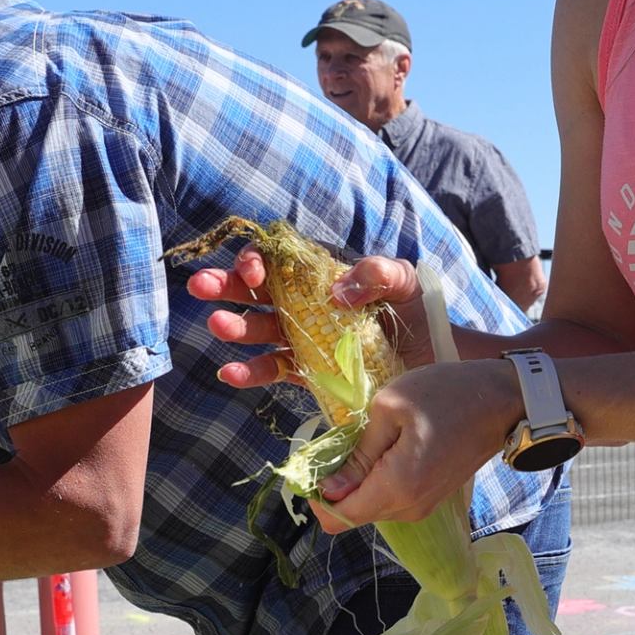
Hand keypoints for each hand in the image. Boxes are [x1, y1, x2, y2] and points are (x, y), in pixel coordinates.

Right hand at [187, 249, 435, 395]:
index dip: (258, 262)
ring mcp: (304, 339)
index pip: (278, 262)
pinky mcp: (310, 372)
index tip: (255, 274)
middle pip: (256, 294)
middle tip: (199, 286)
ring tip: (218, 326)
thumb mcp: (403, 280)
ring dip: (236, 328)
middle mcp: (305, 305)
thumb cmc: (417, 311)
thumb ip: (377, 272)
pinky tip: (231, 372)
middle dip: (226, 287)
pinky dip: (251, 372)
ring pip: (260, 331)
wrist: (435, 358)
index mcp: (320, 276)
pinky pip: (275, 370)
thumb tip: (336, 292)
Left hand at [311, 359, 521, 528]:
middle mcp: (408, 508)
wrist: (502, 400)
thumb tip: (328, 488)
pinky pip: (390, 499)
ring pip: (370, 507)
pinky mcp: (430, 498)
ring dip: (357, 481)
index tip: (315, 462)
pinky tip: (384, 446)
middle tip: (340, 441)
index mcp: (396, 488)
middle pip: (352, 514)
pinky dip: (377, 480)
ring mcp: (422, 507)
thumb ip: (357, 452)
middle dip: (336, 486)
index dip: (316, 494)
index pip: (337, 517)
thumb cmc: (446, 393)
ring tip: (366, 439)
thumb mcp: (390, 408)